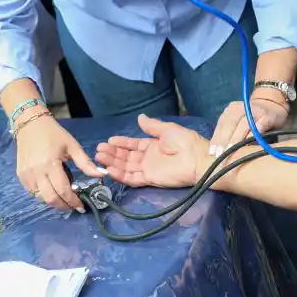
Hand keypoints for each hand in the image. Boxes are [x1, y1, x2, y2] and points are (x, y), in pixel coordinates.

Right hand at [15, 114, 94, 210]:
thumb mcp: (72, 146)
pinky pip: (32, 192)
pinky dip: (43, 195)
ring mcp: (26, 176)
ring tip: (63, 195)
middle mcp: (36, 173)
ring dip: (53, 201)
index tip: (81, 206)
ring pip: (40, 198)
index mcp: (50, 164)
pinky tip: (51, 188)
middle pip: (50, 199)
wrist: (30, 124)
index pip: (63, 190)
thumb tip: (102, 174)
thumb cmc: (53, 134)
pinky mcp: (21, 176)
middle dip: (64, 206)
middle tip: (73, 205)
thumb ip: (86, 163)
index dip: (73, 201)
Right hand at [93, 114, 210, 188]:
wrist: (198, 159)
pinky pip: (132, 178)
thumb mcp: (168, 129)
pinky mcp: (150, 179)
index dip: (121, 143)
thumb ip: (152, 126)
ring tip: (99, 157)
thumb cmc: (186, 143)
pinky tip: (109, 170)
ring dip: (112, 163)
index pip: (133, 145)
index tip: (109, 140)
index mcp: (153, 146)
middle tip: (98, 149)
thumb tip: (139, 117)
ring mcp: (148, 170)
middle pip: (126, 157)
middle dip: (112, 153)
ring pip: (126, 167)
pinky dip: (120, 175)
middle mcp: (149, 158)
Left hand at [210, 96, 289, 147]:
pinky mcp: (267, 116)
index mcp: (232, 110)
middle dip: (224, 140)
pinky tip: (248, 146)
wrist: (274, 106)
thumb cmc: (253, 119)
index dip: (216, 139)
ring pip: (243, 125)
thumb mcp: (238, 122)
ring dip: (236, 139)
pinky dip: (253, 136)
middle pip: (230, 124)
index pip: (222, 125)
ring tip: (230, 153)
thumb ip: (229, 132)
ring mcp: (255, 111)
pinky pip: (259, 126)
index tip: (212, 153)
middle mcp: (242, 107)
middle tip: (219, 155)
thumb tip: (216, 152)